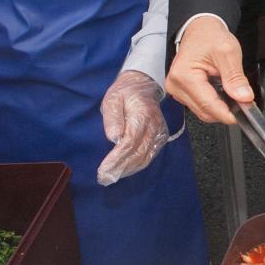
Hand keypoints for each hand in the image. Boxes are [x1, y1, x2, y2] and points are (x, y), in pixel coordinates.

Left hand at [97, 70, 168, 185]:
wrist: (143, 86)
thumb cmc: (124, 93)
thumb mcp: (112, 99)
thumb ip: (113, 117)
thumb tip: (114, 138)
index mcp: (142, 114)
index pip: (130, 142)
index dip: (116, 158)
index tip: (103, 169)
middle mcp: (155, 126)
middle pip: (138, 153)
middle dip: (120, 168)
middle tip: (104, 178)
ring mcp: (160, 132)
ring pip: (145, 157)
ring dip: (128, 170)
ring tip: (111, 177)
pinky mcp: (161, 137)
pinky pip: (150, 156)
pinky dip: (137, 166)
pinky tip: (124, 170)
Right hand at [164, 16, 251, 124]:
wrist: (201, 30)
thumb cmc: (210, 36)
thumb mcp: (229, 52)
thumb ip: (236, 77)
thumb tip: (244, 98)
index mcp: (184, 76)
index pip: (208, 105)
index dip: (228, 114)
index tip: (245, 114)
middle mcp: (176, 86)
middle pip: (205, 112)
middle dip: (226, 110)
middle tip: (243, 100)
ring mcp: (176, 90)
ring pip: (203, 111)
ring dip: (220, 106)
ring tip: (231, 91)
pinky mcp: (181, 92)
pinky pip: (200, 105)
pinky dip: (214, 102)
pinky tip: (221, 91)